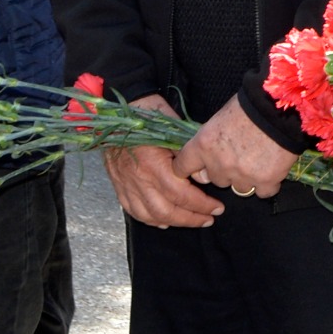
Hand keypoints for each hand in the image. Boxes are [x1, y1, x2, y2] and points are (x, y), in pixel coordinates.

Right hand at [102, 95, 220, 228]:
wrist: (115, 111)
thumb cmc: (147, 113)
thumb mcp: (174, 127)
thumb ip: (189, 151)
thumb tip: (206, 170)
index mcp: (154, 165)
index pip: (181, 195)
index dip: (202, 205)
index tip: (217, 208)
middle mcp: (138, 179)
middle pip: (167, 211)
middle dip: (191, 218)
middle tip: (209, 218)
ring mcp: (126, 184)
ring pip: (149, 215)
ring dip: (173, 222)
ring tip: (190, 221)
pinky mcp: (118, 185)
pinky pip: (132, 210)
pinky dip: (149, 219)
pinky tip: (162, 221)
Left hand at [174, 96, 295, 198]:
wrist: (281, 108)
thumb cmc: (250, 106)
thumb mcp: (220, 117)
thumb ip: (210, 140)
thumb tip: (207, 154)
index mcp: (203, 145)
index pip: (182, 168)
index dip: (189, 169)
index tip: (196, 168)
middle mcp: (219, 164)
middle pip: (215, 180)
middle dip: (225, 171)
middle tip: (239, 156)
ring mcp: (242, 175)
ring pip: (238, 188)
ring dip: (246, 178)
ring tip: (259, 161)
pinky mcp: (266, 181)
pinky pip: (262, 193)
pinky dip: (267, 184)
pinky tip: (272, 170)